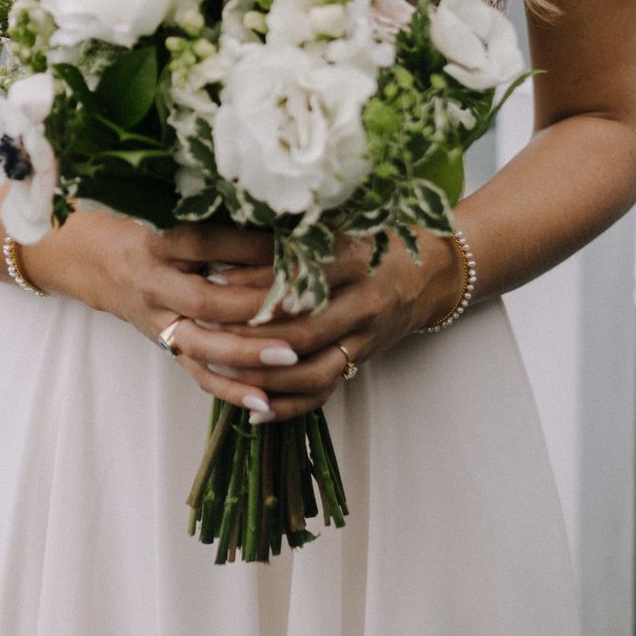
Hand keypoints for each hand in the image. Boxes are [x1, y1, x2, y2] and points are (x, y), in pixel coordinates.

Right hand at [20, 215, 284, 416]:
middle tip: (302, 304)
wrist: (100, 262)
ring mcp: (159, 322)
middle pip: (207, 300)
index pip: (207, 243)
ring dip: (248, 354)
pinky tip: (266, 401)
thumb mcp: (172, 212)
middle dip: (256, 305)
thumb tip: (283, 217)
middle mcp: (155, 284)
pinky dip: (232, 390)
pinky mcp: (167, 347)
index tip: (296, 247)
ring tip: (290, 357)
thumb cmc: (149, 228)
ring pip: (203, 345)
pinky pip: (199, 374)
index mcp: (157, 242)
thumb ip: (218, 216)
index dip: (251, 247)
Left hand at [166, 230, 462, 419]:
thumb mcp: (343, 224)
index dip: (253, 281)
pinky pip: (324, 391)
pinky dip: (289, 406)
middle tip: (204, 329)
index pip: (298, 276)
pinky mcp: (360, 361)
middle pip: (301, 330)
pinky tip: (254, 411)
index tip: (211, 277)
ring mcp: (364, 338)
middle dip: (248, 335)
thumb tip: (232, 226)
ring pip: (310, 370)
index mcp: (356, 260)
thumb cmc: (374, 239)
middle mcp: (363, 303)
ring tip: (218, 368)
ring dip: (262, 377)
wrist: (431, 271)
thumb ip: (298, 229)